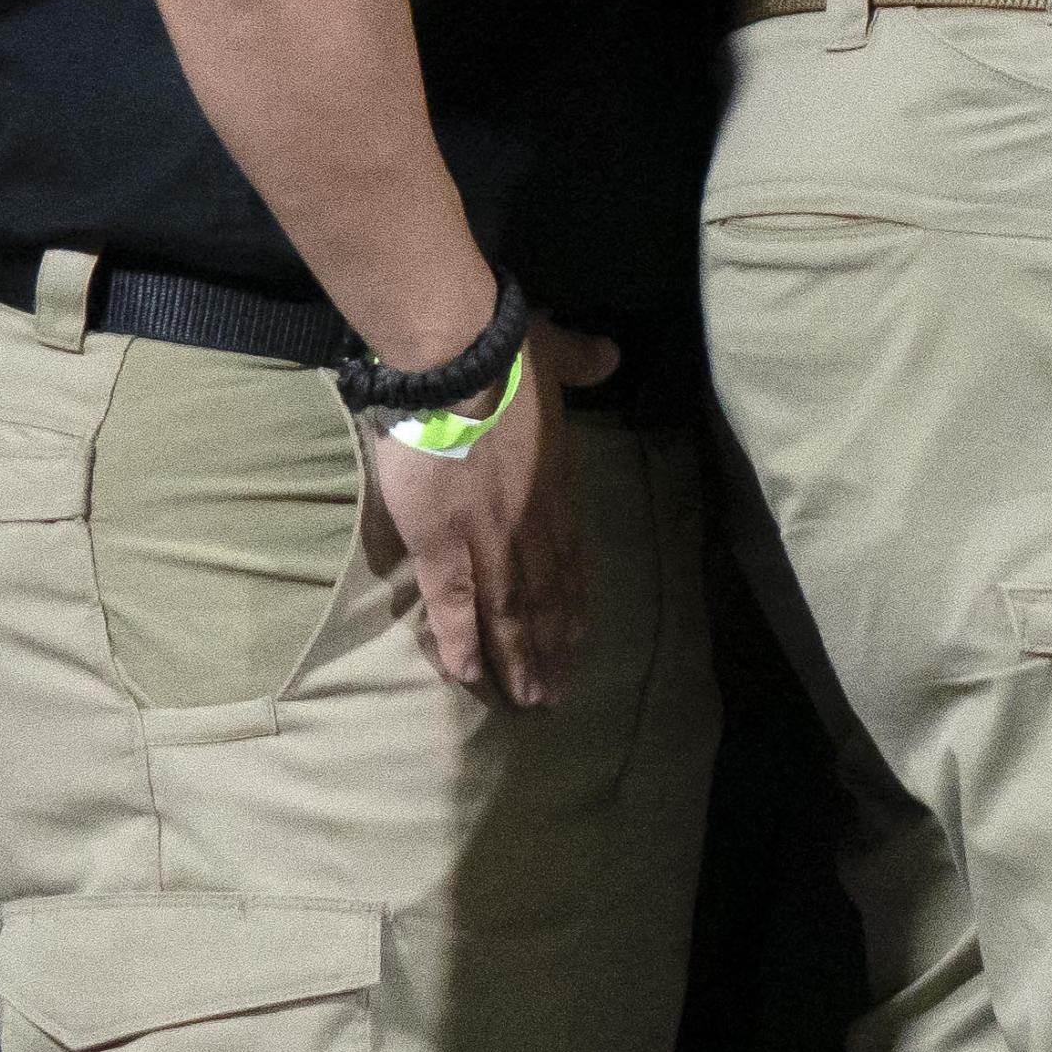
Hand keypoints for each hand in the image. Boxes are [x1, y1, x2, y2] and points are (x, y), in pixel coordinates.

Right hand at [376, 326, 618, 709]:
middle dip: (550, 648)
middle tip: (554, 693)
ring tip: (527, 699)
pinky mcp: (442, 545)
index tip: (576, 638)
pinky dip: (461, 642)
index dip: (572, 602)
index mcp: (556, 488)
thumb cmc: (505, 354)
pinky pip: (453, 605)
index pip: (569, 558)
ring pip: (508, 613)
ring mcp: (488, 540)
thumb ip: (583, 361)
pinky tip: (466, 676)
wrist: (456, 363)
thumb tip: (609, 353)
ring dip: (518, 659)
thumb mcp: (557, 355)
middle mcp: (531, 525)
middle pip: (545, 598)